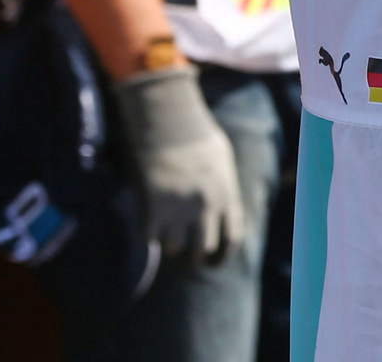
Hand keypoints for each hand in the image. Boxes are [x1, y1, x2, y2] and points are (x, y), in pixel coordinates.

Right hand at [111, 66, 243, 262]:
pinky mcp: (155, 207)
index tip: (211, 260)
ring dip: (169, 245)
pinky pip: (151, 238)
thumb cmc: (197, 137)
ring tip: (165, 234)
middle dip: (193, 255)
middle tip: (184, 253)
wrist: (170, 121)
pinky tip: (149, 223)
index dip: (222, 255)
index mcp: (227, 195)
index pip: (232, 239)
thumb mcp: (223, 161)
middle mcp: (206, 206)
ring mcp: (180, 208)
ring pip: (175, 249)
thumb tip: (223, 213)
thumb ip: (224, 189)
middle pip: (202, 250)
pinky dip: (149, 234)